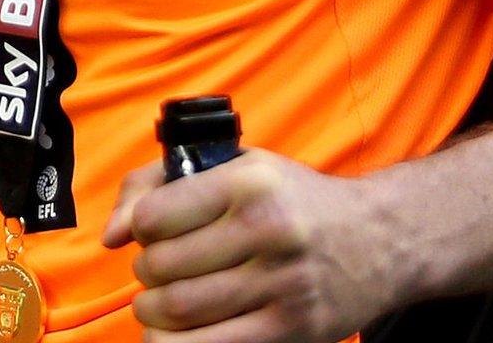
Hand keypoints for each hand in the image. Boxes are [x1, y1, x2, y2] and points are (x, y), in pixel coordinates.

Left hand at [102, 149, 399, 342]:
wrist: (382, 240)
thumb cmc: (292, 200)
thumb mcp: (232, 167)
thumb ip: (154, 185)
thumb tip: (110, 235)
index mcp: (249, 183)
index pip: (153, 216)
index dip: (138, 228)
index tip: (152, 231)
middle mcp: (269, 231)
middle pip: (160, 266)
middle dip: (145, 272)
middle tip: (160, 269)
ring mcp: (283, 285)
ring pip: (177, 310)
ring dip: (153, 309)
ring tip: (164, 299)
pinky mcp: (292, 329)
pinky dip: (175, 342)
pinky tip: (178, 330)